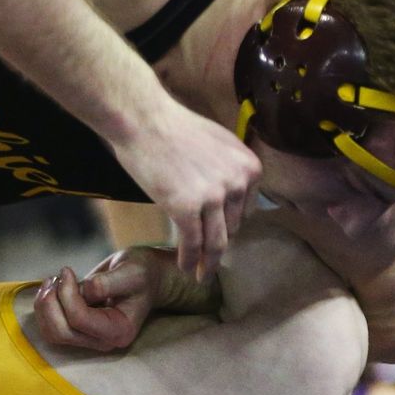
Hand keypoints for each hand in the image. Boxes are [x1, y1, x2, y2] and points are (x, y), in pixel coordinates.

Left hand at [34, 248, 218, 351]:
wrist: (146, 278)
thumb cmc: (141, 273)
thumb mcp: (132, 271)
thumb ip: (108, 282)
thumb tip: (84, 290)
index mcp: (119, 330)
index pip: (79, 320)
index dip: (66, 294)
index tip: (67, 270)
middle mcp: (103, 341)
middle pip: (60, 332)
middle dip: (50, 303)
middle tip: (56, 277)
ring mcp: (89, 339)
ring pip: (51, 332)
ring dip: (44, 305)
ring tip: (53, 280)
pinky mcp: (78, 332)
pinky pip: (50, 327)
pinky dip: (44, 307)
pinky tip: (53, 288)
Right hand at [113, 104, 259, 276]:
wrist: (145, 120)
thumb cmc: (174, 128)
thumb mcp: (219, 144)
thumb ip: (229, 170)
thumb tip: (228, 194)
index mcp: (249, 167)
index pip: (246, 209)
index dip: (230, 225)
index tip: (219, 236)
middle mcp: (237, 183)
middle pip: (232, 227)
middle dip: (218, 243)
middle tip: (208, 260)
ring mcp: (213, 197)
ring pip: (216, 242)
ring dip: (208, 262)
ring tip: (201, 275)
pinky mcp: (186, 208)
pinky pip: (192, 243)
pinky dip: (189, 260)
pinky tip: (185, 268)